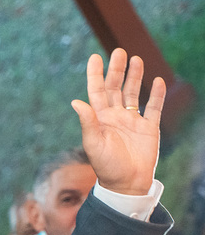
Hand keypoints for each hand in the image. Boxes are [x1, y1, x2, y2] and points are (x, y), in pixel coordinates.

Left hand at [71, 49, 163, 195]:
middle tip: (118, 51)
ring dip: (134, 77)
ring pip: (133, 93)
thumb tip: (76, 101)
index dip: (95, 74)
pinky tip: (158, 80)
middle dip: (116, 70)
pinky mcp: (149, 127)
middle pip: (115, 88)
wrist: (126, 183)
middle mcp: (115, 117)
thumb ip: (87, 122)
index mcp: (99, 119)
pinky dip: (157, 94)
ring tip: (136, 59)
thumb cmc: (106, 166)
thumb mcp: (94, 144)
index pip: (96, 91)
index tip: (95, 57)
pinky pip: (153, 107)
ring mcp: (132, 121)